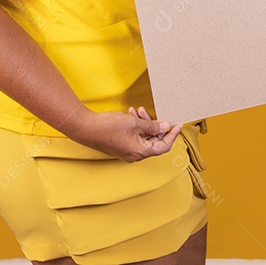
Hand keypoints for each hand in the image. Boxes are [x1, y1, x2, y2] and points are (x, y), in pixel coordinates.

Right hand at [69, 108, 183, 161]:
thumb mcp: (135, 124)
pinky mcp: (121, 145)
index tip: (178, 125)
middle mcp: (135, 154)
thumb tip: (166, 127)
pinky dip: (136, 125)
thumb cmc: (109, 127)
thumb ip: (153, 126)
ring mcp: (128, 150)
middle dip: (155, 125)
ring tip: (138, 110)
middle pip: (153, 141)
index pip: (164, 146)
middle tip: (151, 113)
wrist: (87, 128)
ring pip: (144, 136)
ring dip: (144, 123)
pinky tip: (131, 113)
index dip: (172, 135)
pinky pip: (135, 136)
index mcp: (140, 152)